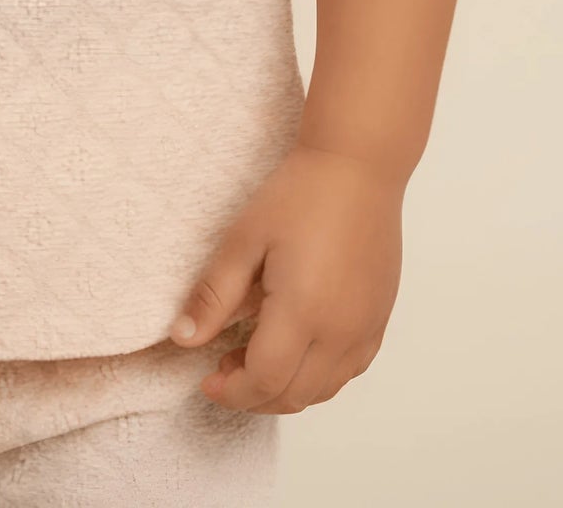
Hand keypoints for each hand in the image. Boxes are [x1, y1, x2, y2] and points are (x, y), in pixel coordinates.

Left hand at [168, 144, 403, 412]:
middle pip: (293, 395)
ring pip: (323, 390)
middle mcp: (341, 331)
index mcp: (303, 312)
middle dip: (253, 395)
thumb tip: (182, 340)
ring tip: (254, 357)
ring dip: (285, 390)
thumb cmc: (299, 194)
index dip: (231, 392)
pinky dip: (317, 376)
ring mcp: (366, 328)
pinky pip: (348, 371)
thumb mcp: (243, 239)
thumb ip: (213, 296)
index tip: (206, 380)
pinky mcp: (380, 319)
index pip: (264, 381)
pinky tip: (295, 348)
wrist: (357, 166)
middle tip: (224, 367)